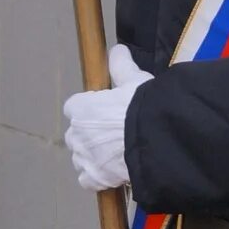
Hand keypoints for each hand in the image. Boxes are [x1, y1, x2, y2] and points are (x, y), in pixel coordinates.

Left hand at [61, 43, 151, 190]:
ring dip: (93, 156)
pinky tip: (112, 173)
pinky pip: (87, 179)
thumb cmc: (142, 105)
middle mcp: (76, 133)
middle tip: (113, 133)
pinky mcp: (94, 178)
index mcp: (80, 108)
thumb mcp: (134, 79)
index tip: (104, 111)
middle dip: (89, 134)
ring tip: (115, 154)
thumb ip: (121, 65)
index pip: (74, 107)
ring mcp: (83, 158)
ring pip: (80, 157)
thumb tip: (117, 49)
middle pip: (76, 134)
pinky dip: (97, 177)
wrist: (154, 138)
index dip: (89, 109)